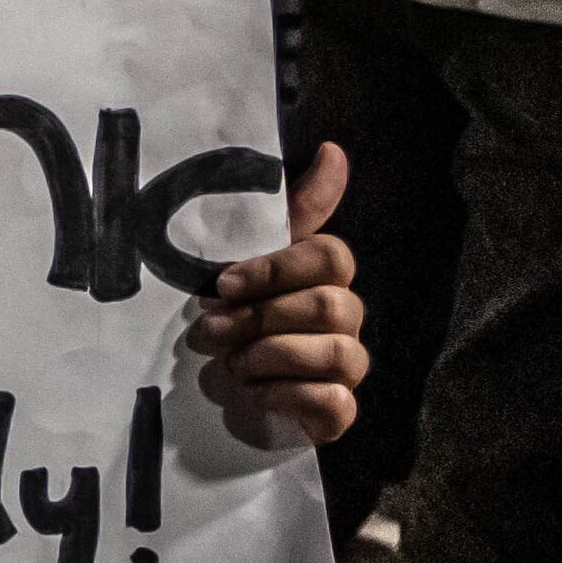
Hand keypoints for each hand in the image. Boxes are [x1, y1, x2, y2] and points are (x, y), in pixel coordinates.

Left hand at [192, 144, 363, 448]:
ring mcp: (348, 366)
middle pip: (332, 305)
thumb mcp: (243, 259)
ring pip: (338, 353)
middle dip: (261, 318)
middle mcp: (346, 318)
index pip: (331, 256)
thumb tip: (333, 150)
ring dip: (270, 356)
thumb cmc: (232, 316)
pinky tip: (254, 391)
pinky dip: (285, 395)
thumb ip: (289, 210)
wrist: (213, 388)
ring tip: (233, 363)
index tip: (223, 284)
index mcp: (324, 277)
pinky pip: (334, 401)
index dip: (276, 269)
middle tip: (214, 330)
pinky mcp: (338, 412)